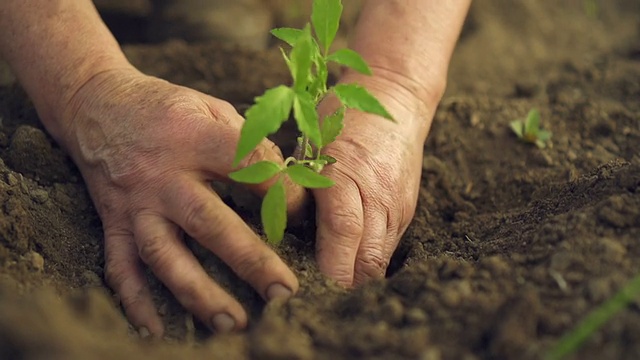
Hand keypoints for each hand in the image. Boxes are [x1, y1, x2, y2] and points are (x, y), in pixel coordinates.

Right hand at [61, 68, 304, 335]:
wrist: (96, 104)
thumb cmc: (167, 108)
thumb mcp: (210, 106)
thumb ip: (247, 142)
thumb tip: (289, 181)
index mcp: (193, 136)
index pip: (248, 164)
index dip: (283, 190)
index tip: (304, 215)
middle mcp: (161, 174)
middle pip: (208, 222)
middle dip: (249, 260)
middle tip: (284, 292)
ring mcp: (134, 202)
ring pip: (164, 254)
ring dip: (197, 292)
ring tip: (231, 322)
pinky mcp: (113, 221)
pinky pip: (120, 267)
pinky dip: (134, 301)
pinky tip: (155, 330)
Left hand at [314, 74, 439, 285]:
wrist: (394, 97)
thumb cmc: (341, 118)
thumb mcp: (310, 146)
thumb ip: (297, 189)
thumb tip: (276, 230)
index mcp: (348, 175)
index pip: (342, 234)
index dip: (328, 270)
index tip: (305, 290)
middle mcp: (379, 196)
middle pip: (366, 260)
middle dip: (341, 287)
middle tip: (311, 300)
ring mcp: (397, 205)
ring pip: (379, 261)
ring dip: (355, 279)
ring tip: (327, 290)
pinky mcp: (405, 209)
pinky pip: (387, 248)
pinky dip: (366, 263)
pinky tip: (347, 267)